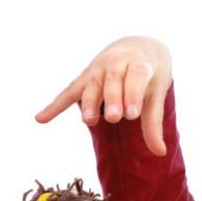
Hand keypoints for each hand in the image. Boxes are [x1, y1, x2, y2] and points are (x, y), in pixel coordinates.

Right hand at [34, 36, 172, 155]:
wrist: (138, 47)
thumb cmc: (150, 75)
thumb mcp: (157, 93)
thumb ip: (154, 123)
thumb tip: (161, 153)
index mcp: (140, 63)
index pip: (136, 76)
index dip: (133, 93)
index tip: (133, 114)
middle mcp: (118, 62)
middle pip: (113, 80)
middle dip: (112, 99)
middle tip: (114, 118)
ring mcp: (99, 68)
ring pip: (91, 84)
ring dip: (89, 102)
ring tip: (89, 122)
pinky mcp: (85, 77)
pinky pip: (69, 91)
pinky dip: (55, 105)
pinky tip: (40, 119)